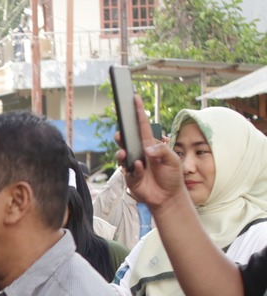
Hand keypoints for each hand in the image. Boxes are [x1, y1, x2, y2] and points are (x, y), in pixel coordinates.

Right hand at [118, 94, 191, 210]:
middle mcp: (139, 153)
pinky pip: (128, 171)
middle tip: (120, 134)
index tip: (134, 99)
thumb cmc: (172, 176)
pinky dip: (133, 170)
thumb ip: (162, 151)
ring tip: (125, 154)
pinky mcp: (130, 177)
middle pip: (126, 140)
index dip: (138, 112)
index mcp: (150, 145)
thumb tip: (147, 148)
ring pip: (122, 156)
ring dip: (122, 154)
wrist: (168, 196)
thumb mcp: (174, 160)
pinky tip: (140, 169)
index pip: (142, 126)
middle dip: (121, 135)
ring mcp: (134, 165)